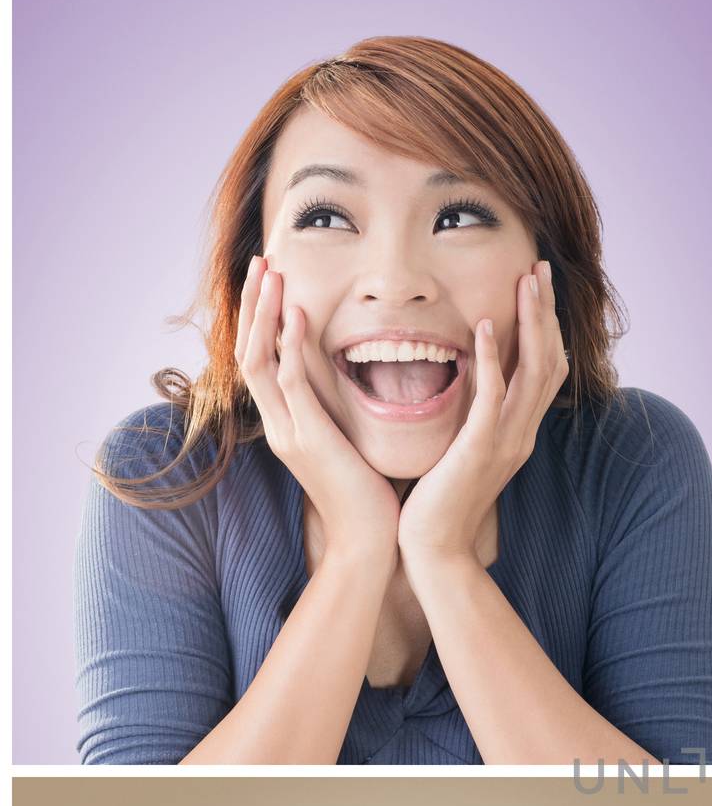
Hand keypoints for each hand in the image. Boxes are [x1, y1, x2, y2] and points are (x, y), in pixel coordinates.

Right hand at [235, 257, 399, 557]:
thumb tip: (353, 387)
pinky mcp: (309, 439)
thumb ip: (340, 417)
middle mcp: (279, 425)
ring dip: (264, 313)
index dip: (262, 320)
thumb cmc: (369, 499)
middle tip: (260, 262)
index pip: (261, 361)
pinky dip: (290, 346)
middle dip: (253, 305)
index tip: (271, 283)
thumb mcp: (348, 448)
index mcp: (287, 426)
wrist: (370, 543)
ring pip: (260, 359)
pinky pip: (291, 384)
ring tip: (269, 273)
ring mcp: (288, 432)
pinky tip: (296, 315)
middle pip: (248, 351)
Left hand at [397, 260, 569, 564]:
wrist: (435, 549)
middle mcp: (521, 434)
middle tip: (539, 268)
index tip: (536, 286)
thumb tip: (464, 379)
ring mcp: (506, 442)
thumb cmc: (438, 502)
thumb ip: (472, 416)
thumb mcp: (462, 449)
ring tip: (524, 282)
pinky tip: (482, 327)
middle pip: (549, 362)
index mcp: (518, 432)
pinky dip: (491, 360)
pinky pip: (493, 399)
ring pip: (532, 373)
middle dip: (546, 313)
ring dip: (529, 323)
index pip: (546, 370)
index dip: (546, 326)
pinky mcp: (480, 451)